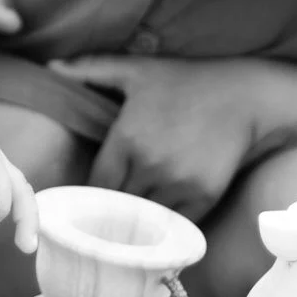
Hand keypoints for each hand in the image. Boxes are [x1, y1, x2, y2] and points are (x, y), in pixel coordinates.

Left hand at [49, 56, 259, 219]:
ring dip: (136, 224)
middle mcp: (149, 165)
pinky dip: (165, 227)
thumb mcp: (136, 70)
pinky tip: (159, 227)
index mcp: (126, 140)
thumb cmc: (187, 81)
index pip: (96, 187)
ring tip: (129, 228)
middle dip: (110, 214)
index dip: (91, 199)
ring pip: (144, 220)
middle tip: (105, 222)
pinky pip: (175, 224)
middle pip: (116, 207)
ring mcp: (178, 182)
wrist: (246, 95)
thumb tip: (50, 68)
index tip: (90, 204)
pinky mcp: (204, 194)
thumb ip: (90, 69)